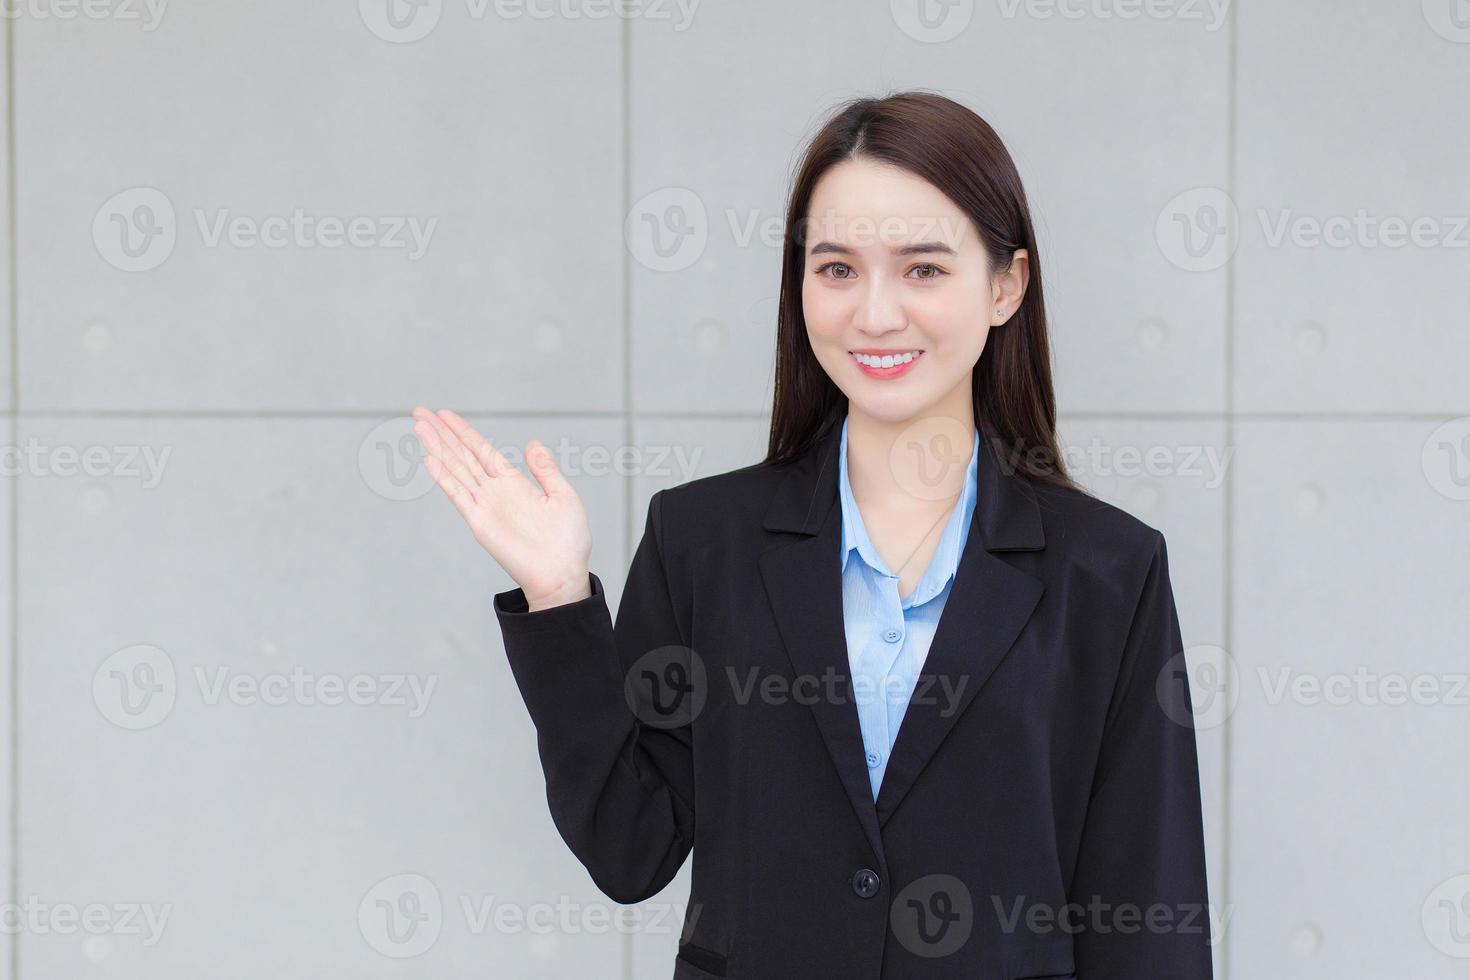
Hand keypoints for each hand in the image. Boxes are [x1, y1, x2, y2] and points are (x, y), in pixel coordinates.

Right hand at [412, 407, 591, 609]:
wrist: (562, 574)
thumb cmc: (568, 542)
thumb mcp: (562, 495)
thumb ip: (545, 469)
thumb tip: (532, 442)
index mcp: (514, 484)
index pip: (482, 450)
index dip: (463, 432)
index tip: (444, 415)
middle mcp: (495, 492)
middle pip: (462, 455)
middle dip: (442, 433)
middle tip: (419, 411)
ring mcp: (485, 506)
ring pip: (456, 469)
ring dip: (437, 448)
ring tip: (419, 426)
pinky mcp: (480, 523)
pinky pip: (459, 495)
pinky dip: (444, 478)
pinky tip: (430, 460)